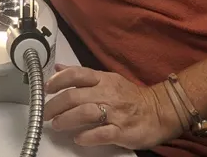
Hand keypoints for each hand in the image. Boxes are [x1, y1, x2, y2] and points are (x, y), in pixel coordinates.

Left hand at [43, 65, 182, 148]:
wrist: (160, 111)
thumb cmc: (131, 97)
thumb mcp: (107, 79)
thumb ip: (82, 75)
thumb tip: (59, 67)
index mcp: (103, 79)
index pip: (76, 74)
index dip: (57, 80)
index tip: (46, 89)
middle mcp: (107, 93)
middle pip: (75, 96)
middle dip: (55, 105)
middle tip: (45, 113)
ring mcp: (115, 112)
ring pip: (85, 113)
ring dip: (67, 119)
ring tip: (57, 125)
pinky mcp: (123, 131)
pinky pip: (102, 134)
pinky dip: (87, 136)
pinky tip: (78, 139)